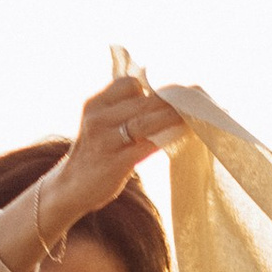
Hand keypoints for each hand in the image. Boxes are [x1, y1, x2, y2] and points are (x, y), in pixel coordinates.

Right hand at [42, 74, 187, 234]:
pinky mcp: (115, 162)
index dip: (155, 87)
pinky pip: (148, 145)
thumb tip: (163, 98)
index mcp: (95, 103)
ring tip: (197, 115)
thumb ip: (124, 109)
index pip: (129, 84)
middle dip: (173, 100)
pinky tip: (184, 135)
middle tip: (200, 99)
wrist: (71, 187)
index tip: (178, 91)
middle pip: (143, 101)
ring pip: (147, 121)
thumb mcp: (102, 124)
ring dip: (175, 117)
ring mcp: (105, 140)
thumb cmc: (95, 154)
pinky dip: (168, 138)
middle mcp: (98, 118)